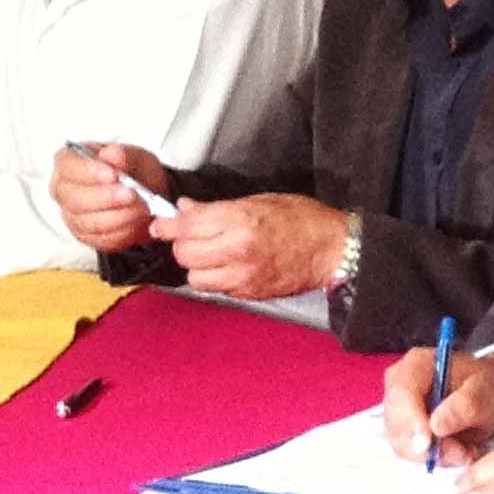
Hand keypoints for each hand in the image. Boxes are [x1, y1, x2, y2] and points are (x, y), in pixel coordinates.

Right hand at [51, 142, 168, 251]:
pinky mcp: (85, 236)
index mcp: (70, 162)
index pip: (67, 166)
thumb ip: (125, 155)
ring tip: (141, 208)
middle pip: (75, 198)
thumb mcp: (136, 156)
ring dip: (119, 216)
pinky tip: (137, 221)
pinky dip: (123, 231)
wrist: (148, 196)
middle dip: (107, 197)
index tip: (112, 174)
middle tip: (131, 193)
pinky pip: (100, 239)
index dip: (88, 171)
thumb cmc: (133, 172)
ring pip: (88, 221)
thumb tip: (112, 154)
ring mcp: (72, 215)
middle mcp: (65, 189)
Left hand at [158, 193, 344, 297]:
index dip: (169, 225)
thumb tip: (186, 210)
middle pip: (184, 253)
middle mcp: (237, 250)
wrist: (332, 249)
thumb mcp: (260, 200)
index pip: (187, 225)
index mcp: (240, 221)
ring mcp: (241, 275)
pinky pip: (215, 288)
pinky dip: (214, 278)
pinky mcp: (248, 293)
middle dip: (182, 244)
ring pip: (194, 276)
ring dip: (196, 265)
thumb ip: (219, 208)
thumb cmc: (303, 219)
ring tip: (210, 254)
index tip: (161, 224)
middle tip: (190, 236)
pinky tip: (226, 266)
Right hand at [382, 348, 493, 468]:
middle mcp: (401, 385)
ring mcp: (401, 409)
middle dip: (427, 445)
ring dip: (435, 455)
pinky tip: (459, 450)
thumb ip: (464, 406)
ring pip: (403, 443)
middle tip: (460, 452)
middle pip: (397, 423)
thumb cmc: (491, 385)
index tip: (427, 444)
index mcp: (417, 365)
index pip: (401, 394)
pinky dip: (436, 458)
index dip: (410, 421)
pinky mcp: (406, 430)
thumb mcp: (487, 392)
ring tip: (466, 450)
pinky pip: (412, 453)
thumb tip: (435, 426)